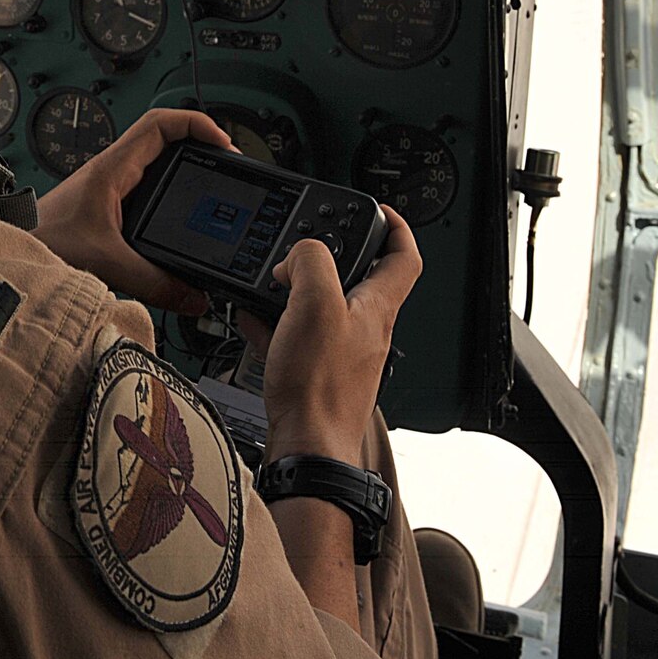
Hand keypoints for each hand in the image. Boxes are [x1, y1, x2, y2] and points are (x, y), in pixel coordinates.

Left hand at [30, 108, 235, 315]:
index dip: (197, 124)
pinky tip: (177, 216)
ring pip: (154, 165)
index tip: (223, 143)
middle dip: (199, 146)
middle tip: (226, 165)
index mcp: (113, 168)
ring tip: (210, 185)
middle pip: (165, 140)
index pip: (160, 124)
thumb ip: (155, 282)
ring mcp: (108, 187)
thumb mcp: (108, 262)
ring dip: (183, 169)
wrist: (11, 254)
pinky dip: (167, 195)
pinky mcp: (104, 207)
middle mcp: (112, 171)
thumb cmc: (42, 242)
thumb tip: (194, 296)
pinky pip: (144, 190)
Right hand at [237, 207, 421, 464]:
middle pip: (359, 279)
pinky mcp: (317, 374)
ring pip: (323, 307)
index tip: (379, 211)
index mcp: (377, 307)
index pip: (404, 257)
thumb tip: (300, 253)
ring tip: (270, 282)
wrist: (308, 447)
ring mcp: (342, 353)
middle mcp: (366, 329)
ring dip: (296, 289)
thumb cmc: (321, 385)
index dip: (396, 228)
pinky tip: (253, 319)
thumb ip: (311, 262)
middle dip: (331, 256)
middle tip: (306, 246)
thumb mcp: (315, 302)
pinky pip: (297, 336)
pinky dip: (276, 322)